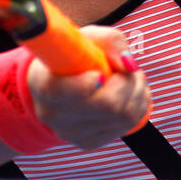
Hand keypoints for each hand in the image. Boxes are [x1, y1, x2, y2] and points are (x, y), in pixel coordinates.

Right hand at [26, 26, 150, 149]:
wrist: (63, 82)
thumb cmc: (74, 56)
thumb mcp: (87, 37)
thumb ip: (109, 41)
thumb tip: (128, 64)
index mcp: (42, 83)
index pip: (61, 92)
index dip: (86, 84)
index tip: (100, 73)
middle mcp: (51, 113)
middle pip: (106, 106)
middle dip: (128, 83)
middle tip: (130, 69)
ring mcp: (69, 132)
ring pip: (122, 116)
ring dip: (138, 92)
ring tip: (133, 77)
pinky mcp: (87, 142)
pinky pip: (126, 126)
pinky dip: (138, 106)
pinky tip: (132, 94)